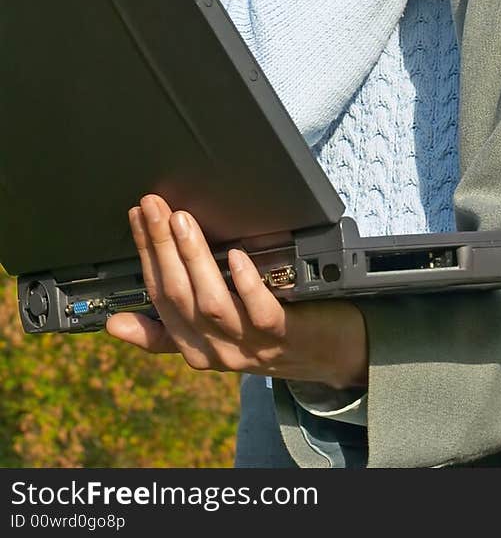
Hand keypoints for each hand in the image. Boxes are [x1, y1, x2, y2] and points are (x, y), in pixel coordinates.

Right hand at [104, 195, 367, 388]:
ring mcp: (248, 344)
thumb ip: (164, 329)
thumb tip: (114, 323)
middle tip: (153, 206)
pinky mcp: (281, 334)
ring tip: (183, 221)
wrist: (326, 355)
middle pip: (178, 296)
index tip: (137, 216)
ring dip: (194, 259)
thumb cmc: (265, 335)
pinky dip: (246, 282)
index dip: (145, 254)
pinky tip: (238, 254)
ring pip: (212, 303)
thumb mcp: (211, 335)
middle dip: (161, 248)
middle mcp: (214, 349)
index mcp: (192, 346)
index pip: (158, 296)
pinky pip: (259, 311)